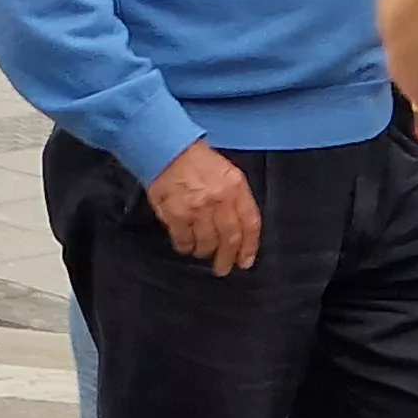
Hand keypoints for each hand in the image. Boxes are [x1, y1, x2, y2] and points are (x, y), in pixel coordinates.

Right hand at [149, 141, 260, 275]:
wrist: (166, 148)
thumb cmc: (195, 160)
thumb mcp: (226, 172)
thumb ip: (234, 198)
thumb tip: (238, 228)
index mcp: (236, 186)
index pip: (250, 223)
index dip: (249, 246)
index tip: (245, 260)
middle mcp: (220, 199)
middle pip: (230, 237)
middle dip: (228, 257)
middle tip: (223, 268)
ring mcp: (198, 208)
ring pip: (207, 243)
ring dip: (205, 251)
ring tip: (202, 252)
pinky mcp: (177, 215)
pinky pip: (184, 241)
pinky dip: (186, 246)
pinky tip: (186, 245)